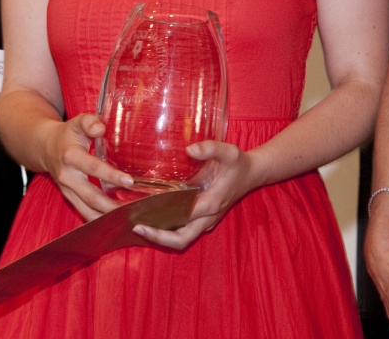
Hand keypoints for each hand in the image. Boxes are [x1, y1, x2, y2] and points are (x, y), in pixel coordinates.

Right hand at [44, 113, 134, 221]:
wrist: (45, 147)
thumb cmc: (67, 134)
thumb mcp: (77, 122)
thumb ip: (89, 122)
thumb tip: (100, 128)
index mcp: (71, 156)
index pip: (93, 168)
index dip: (111, 175)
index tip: (129, 181)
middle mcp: (67, 177)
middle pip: (91, 196)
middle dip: (111, 205)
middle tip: (133, 209)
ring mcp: (67, 190)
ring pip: (86, 209)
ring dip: (106, 217)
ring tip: (127, 218)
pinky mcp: (69, 198)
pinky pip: (83, 212)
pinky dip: (98, 220)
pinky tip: (114, 221)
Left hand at [132, 139, 258, 249]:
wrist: (252, 173)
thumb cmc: (239, 163)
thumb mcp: (229, 151)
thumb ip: (210, 148)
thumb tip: (189, 149)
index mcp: (211, 203)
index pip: (183, 223)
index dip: (161, 227)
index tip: (140, 221)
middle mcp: (209, 217)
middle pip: (182, 240)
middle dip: (158, 239)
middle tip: (136, 228)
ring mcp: (208, 220)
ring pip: (183, 238)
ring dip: (163, 236)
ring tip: (141, 225)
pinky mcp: (206, 218)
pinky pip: (186, 230)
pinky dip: (170, 230)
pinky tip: (155, 218)